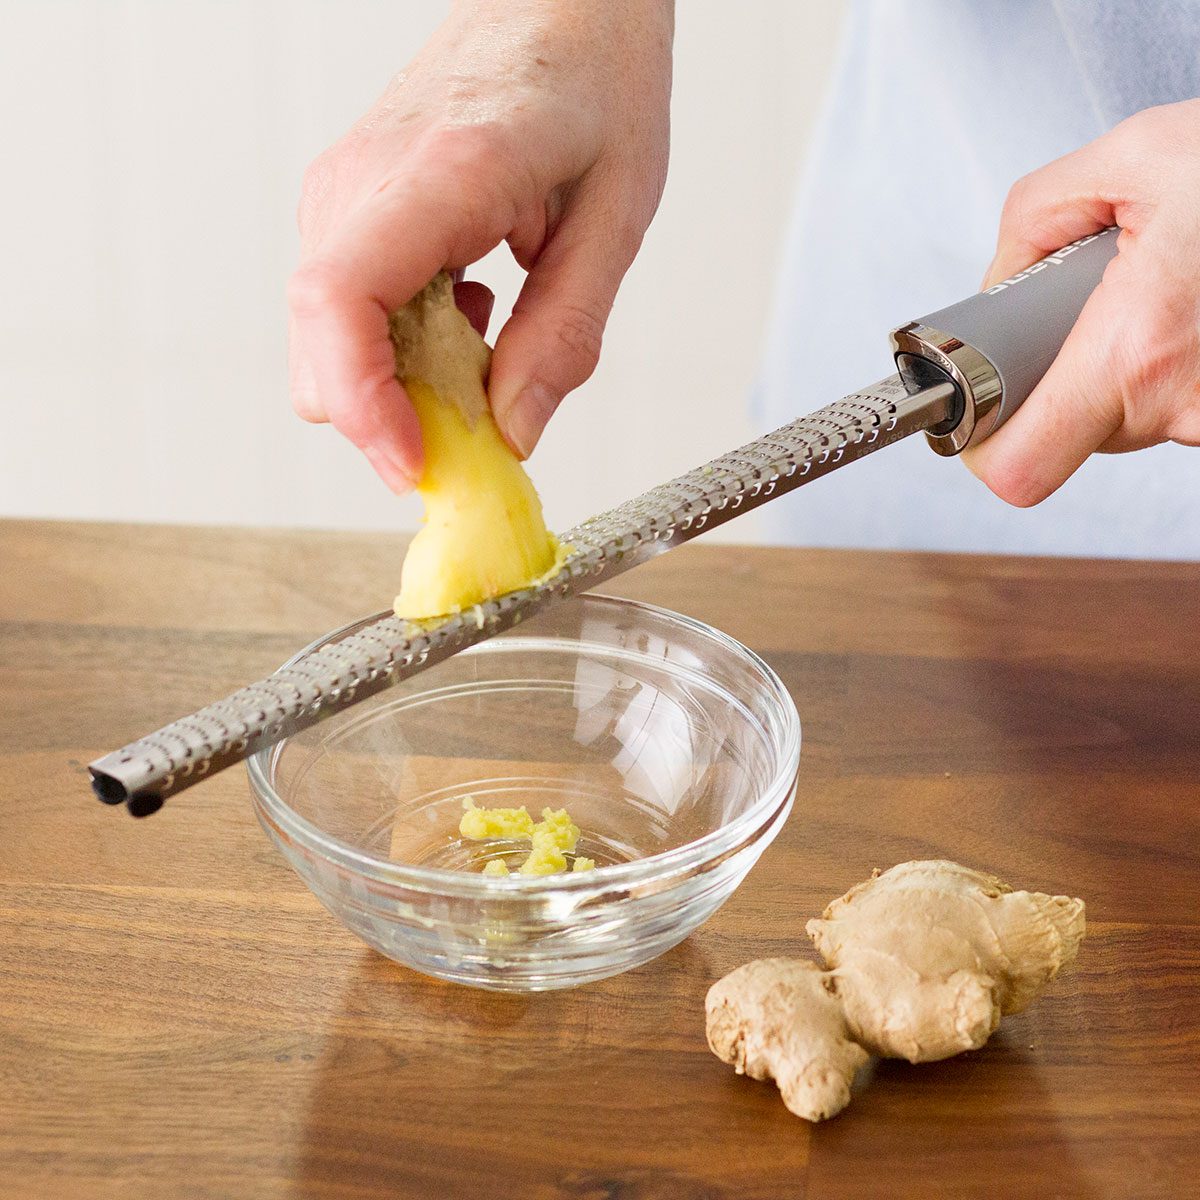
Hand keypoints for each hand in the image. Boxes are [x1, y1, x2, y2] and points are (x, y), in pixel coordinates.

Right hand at [288, 0, 673, 490]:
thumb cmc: (596, 83)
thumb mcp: (614, 220)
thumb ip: (563, 337)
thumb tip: (511, 433)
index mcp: (440, 172)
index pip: (339, 301)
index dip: (363, 405)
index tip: (418, 465)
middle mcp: (363, 181)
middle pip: (320, 349)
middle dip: (391, 415)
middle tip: (480, 423)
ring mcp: (344, 192)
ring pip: (329, 342)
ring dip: (403, 380)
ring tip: (491, 339)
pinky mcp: (349, 207)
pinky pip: (350, 313)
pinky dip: (404, 346)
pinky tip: (471, 312)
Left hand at [962, 99, 1199, 506]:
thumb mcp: (1133, 154)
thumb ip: (1034, 218)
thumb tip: (997, 285)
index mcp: (1134, 350)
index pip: (1021, 470)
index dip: (986, 449)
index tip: (981, 413)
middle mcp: (1181, 401)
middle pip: (1069, 436)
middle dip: (1058, 377)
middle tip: (1081, 311)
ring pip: (1123, 421)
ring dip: (1116, 366)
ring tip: (1152, 295)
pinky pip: (1172, 404)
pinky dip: (1162, 364)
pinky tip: (1184, 309)